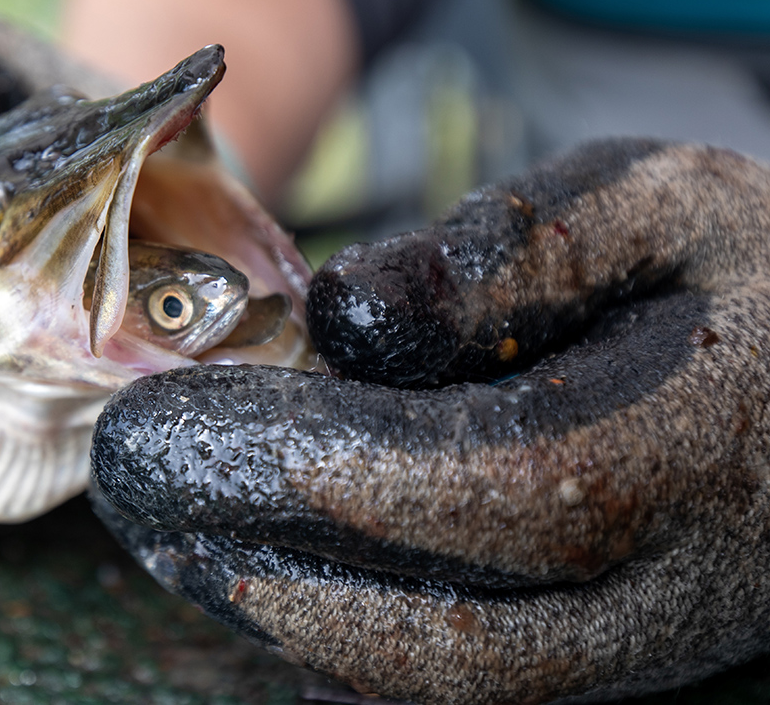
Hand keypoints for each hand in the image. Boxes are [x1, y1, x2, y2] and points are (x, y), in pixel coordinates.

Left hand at [90, 138, 769, 703]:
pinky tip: (280, 622)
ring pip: (467, 686)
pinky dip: (372, 670)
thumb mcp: (656, 204)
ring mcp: (661, 641)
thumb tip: (348, 317)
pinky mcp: (629, 658)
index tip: (192, 432)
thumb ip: (513, 249)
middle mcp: (684, 577)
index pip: (486, 480)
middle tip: (150, 510)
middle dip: (278, 576)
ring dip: (304, 630)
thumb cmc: (747, 270)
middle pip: (461, 628)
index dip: (326, 468)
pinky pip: (493, 698)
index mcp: (699, 440)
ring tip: (184, 555)